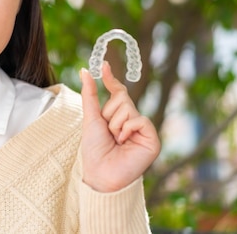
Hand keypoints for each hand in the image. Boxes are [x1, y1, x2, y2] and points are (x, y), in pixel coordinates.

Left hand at [79, 61, 160, 191]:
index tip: (104, 64)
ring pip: (128, 108)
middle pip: (121, 98)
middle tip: (108, 132)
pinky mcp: (152, 138)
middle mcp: (132, 121)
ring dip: (115, 125)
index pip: (118, 92)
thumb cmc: (94, 149)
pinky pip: (138, 119)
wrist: (100, 173)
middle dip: (109, 114)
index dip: (111, 79)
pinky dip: (127, 129)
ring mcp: (143, 129)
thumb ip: (90, 94)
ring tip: (115, 141)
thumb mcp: (91, 118)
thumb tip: (84, 71)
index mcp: (119, 116)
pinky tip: (125, 143)